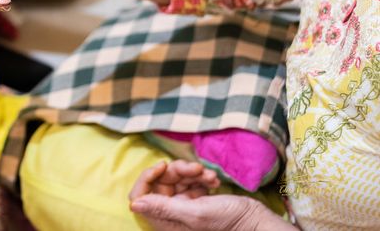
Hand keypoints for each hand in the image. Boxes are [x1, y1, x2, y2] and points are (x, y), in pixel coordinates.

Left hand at [128, 160, 291, 230]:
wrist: (255, 221)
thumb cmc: (228, 221)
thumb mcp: (195, 213)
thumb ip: (163, 208)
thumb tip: (134, 204)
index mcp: (166, 222)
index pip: (139, 197)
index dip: (147, 179)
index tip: (163, 166)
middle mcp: (171, 215)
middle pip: (160, 184)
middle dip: (178, 172)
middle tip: (197, 169)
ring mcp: (183, 207)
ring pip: (176, 179)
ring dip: (192, 173)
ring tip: (209, 176)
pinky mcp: (196, 199)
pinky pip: (189, 181)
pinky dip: (200, 177)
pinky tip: (213, 180)